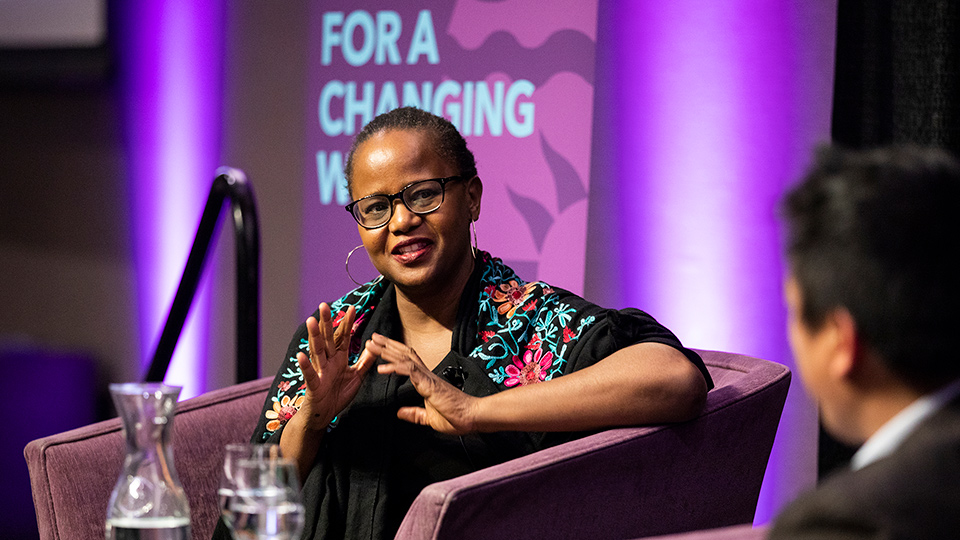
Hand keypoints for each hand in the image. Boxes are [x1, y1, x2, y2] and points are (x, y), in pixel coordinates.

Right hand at [295, 303, 376, 430]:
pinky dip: (305, 365)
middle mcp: (328, 361)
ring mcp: (319, 372)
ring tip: (310, 321)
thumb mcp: (356, 377)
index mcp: (339, 359)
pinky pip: (310, 374)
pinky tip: (301, 355)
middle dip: (326, 322)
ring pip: (317, 351)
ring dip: (314, 336)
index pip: (343, 337)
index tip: (353, 308)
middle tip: (324, 305)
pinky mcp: (314, 385)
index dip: (347, 324)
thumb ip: (365, 361)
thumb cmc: (338, 394)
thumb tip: (374, 345)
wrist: (324, 415)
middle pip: (327, 339)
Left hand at [368, 333, 479, 434]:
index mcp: (426, 380)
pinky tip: (382, 368)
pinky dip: (395, 368)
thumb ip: (415, 414)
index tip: (380, 346)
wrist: (471, 417)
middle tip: (372, 337)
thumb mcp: (429, 417)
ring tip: (372, 345)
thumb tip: (401, 413)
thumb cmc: (456, 417)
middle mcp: (426, 375)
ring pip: (405, 358)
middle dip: (387, 345)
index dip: (394, 352)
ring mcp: (428, 378)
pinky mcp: (429, 384)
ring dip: (387, 351)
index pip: (408, 361)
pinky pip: (410, 371)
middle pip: (404, 354)